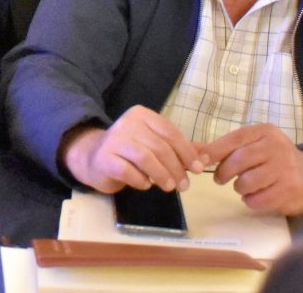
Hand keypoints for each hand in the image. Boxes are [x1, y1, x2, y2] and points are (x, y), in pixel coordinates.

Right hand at [61, 106, 203, 193]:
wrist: (94, 158)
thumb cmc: (130, 152)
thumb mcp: (155, 145)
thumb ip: (180, 148)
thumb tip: (209, 156)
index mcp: (142, 115)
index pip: (170, 132)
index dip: (187, 152)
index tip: (198, 169)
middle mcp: (127, 123)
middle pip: (160, 146)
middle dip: (177, 168)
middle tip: (185, 185)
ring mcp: (114, 140)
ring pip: (145, 158)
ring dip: (161, 175)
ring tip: (169, 187)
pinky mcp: (105, 158)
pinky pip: (128, 171)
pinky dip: (141, 180)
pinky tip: (145, 185)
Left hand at [200, 123, 302, 215]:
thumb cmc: (275, 159)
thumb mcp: (257, 144)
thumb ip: (230, 147)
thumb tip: (197, 153)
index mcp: (265, 132)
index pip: (234, 140)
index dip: (214, 151)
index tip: (201, 162)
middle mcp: (276, 147)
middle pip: (238, 161)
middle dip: (223, 172)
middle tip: (219, 179)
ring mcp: (284, 169)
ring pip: (245, 182)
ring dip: (238, 188)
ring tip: (243, 186)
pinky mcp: (288, 191)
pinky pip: (256, 200)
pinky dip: (250, 201)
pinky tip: (256, 196)